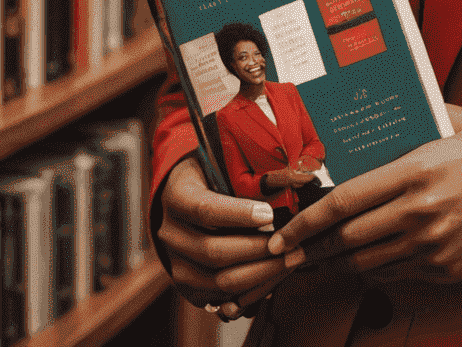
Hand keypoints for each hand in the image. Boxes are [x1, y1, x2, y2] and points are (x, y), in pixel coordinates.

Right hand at [157, 156, 302, 318]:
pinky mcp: (187, 287)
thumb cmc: (209, 174)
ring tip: (289, 261)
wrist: (182, 199)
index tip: (270, 214)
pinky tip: (273, 278)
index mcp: (176, 198)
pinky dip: (249, 292)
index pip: (206, 210)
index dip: (239, 214)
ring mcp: (176, 265)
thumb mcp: (217, 161)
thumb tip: (284, 185)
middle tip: (290, 243)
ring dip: (259, 274)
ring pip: (218, 281)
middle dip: (257, 250)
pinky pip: (220, 299)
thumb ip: (241, 174)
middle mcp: (171, 235)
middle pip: (214, 251)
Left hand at [265, 105, 461, 284]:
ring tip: (312, 259)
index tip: (282, 231)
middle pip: (347, 240)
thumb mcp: (456, 122)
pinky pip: (396, 273)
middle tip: (282, 253)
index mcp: (418, 170)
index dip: (305, 221)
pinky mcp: (448, 269)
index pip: (344, 202)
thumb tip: (374, 120)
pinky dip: (371, 269)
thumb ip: (413, 123)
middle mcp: (422, 212)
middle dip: (308, 249)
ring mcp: (435, 246)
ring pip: (367, 263)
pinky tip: (358, 261)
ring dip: (334, 263)